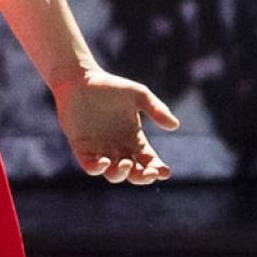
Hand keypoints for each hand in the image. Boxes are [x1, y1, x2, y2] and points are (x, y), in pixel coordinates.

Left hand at [52, 68, 180, 184]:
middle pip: (133, 173)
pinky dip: (97, 168)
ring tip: (126, 163)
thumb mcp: (138, 95)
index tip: (164, 172)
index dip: (157, 169)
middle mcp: (118, 148)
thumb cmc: (110, 86)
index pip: (148, 160)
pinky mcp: (82, 149)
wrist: (80, 80)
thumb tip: (175, 125)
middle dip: (142, 177)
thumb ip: (156, 109)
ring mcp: (100, 150)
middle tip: (148, 172)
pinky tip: (105, 162)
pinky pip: (90, 166)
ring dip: (121, 174)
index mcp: (134, 138)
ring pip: (113, 174)